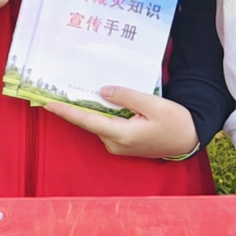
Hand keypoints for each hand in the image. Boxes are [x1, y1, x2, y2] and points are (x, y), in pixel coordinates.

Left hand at [35, 85, 197, 160]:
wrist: (188, 140)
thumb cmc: (175, 122)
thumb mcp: (153, 104)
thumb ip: (126, 97)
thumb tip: (103, 91)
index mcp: (122, 134)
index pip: (87, 121)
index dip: (66, 112)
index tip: (47, 104)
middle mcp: (115, 143)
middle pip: (89, 122)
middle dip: (73, 106)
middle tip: (54, 89)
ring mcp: (117, 146)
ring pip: (97, 123)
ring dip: (87, 109)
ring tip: (73, 90)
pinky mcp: (122, 144)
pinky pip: (105, 126)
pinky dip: (99, 114)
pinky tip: (96, 100)